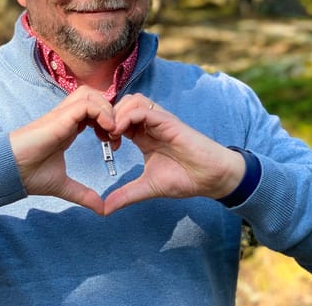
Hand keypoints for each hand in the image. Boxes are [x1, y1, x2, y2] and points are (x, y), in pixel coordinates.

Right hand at [9, 86, 115, 214]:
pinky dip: (101, 113)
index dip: (109, 122)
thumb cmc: (29, 175)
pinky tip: (107, 131)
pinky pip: (87, 104)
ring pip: (91, 94)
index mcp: (68, 127)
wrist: (8, 173)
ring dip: (107, 110)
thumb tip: (100, 209)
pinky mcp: (60, 117)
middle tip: (115, 136)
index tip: (114, 144)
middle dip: (110, 111)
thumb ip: (83, 194)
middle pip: (95, 96)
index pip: (94, 110)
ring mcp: (62, 115)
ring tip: (112, 132)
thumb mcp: (63, 185)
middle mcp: (66, 117)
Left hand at [104, 94, 245, 214]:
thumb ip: (126, 195)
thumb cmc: (185, 178)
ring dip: (117, 113)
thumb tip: (104, 210)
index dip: (105, 126)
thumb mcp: (148, 187)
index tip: (100, 142)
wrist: (211, 178)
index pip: (119, 118)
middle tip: (102, 135)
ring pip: (132, 101)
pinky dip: (127, 116)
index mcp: (144, 135)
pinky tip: (120, 132)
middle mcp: (150, 124)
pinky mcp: (168, 121)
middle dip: (108, 116)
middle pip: (123, 103)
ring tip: (111, 134)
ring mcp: (159, 121)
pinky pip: (144, 109)